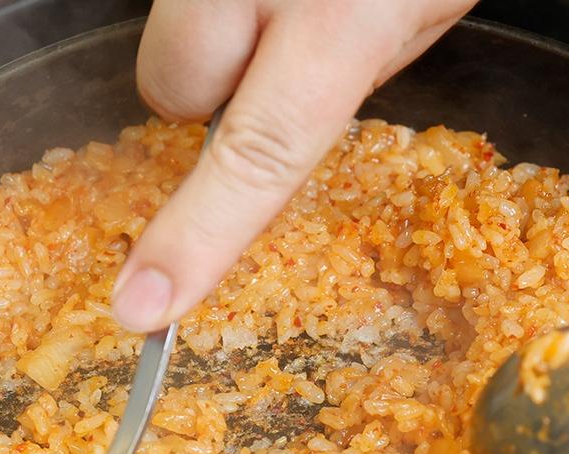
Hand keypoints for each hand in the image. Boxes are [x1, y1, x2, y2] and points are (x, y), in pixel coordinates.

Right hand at [112, 0, 475, 331]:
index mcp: (341, 20)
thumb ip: (345, 72)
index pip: (255, 154)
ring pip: (166, 27)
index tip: (142, 307)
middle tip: (281, 48)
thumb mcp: (426, 12)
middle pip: (171, 83)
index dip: (195, 238)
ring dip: (213, 27)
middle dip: (211, 87)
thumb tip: (271, 114)